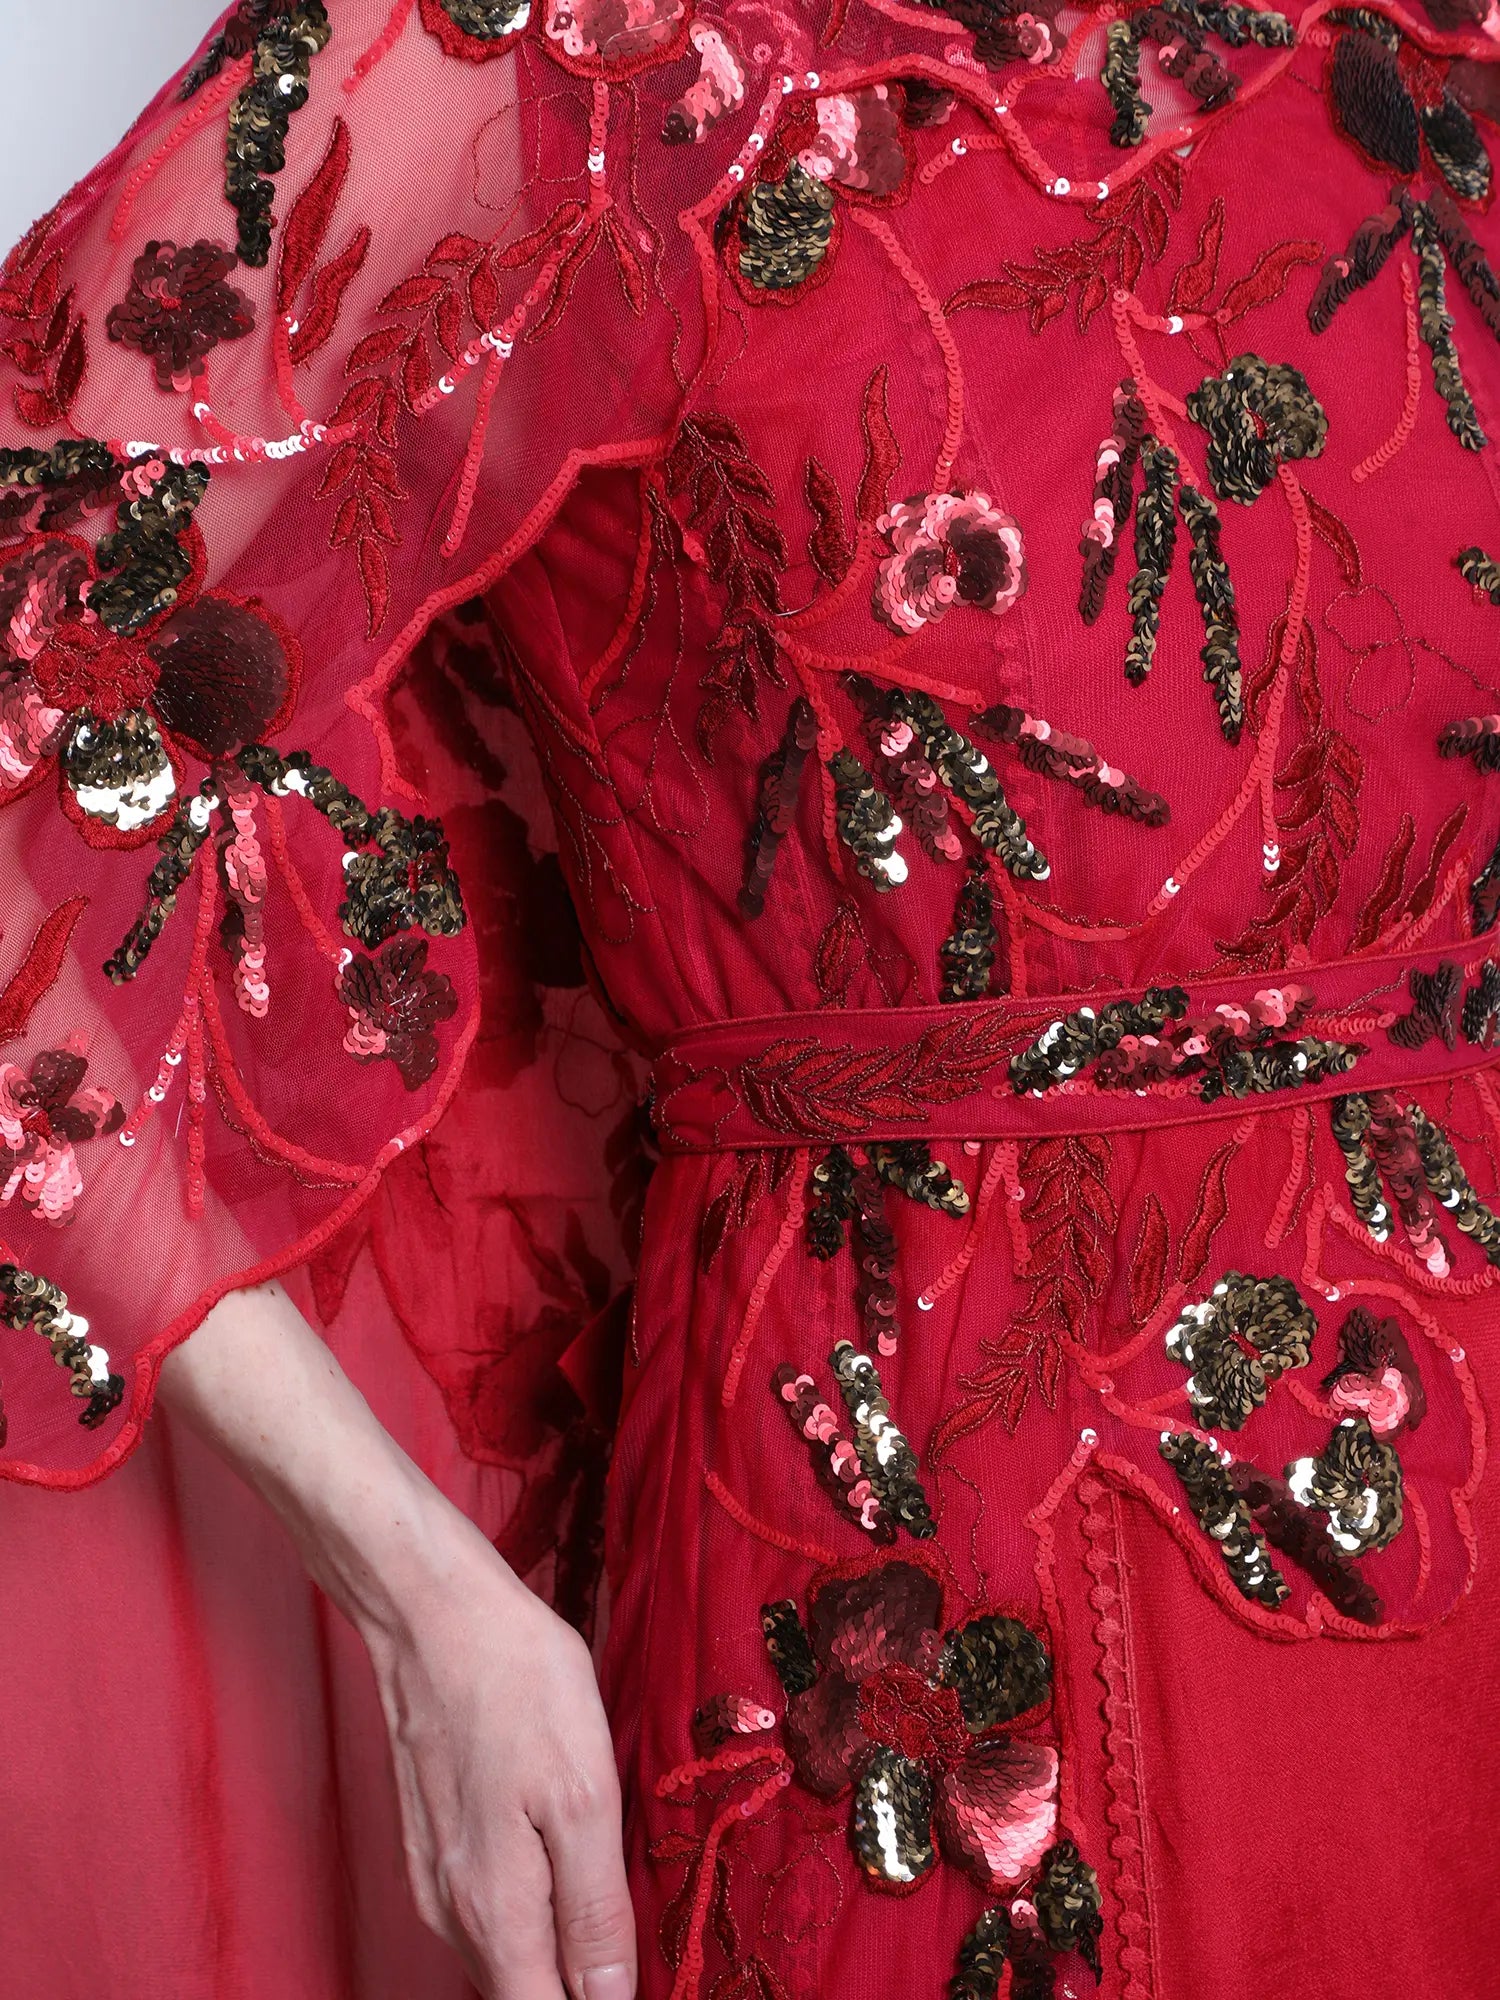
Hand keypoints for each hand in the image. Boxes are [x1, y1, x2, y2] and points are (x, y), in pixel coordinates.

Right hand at [365, 1520, 636, 1999]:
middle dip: (585, 1977)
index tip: (639, 1975)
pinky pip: (490, 1908)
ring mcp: (435, 1879)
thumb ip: (594, 1910)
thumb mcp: (584, 1793)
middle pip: (528, 1990)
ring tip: (605, 1873)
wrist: (435, 1613)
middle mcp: (453, 1913)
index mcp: (496, 1913)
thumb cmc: (517, 1683)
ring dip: (560, 1939)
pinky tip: (562, 1846)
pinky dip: (533, 1901)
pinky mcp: (432, 1844)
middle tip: (635, 1921)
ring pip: (508, 1952)